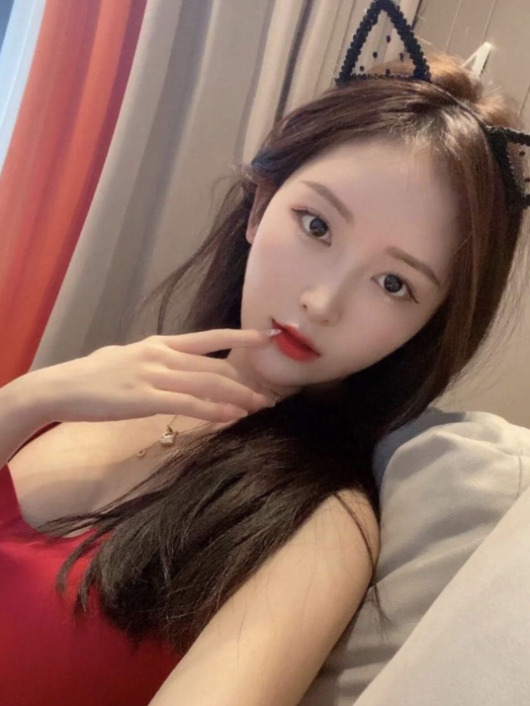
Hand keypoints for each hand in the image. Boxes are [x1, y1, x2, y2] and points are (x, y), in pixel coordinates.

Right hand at [22, 329, 278, 424]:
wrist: (62, 387)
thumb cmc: (93, 375)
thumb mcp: (127, 357)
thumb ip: (152, 359)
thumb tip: (168, 363)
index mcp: (159, 343)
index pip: (208, 337)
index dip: (238, 336)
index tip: (264, 337)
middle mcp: (162, 355)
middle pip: (214, 366)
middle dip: (244, 381)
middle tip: (267, 395)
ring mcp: (154, 375)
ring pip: (207, 384)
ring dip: (238, 396)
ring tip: (259, 407)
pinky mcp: (146, 399)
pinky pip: (189, 404)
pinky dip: (215, 410)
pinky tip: (232, 416)